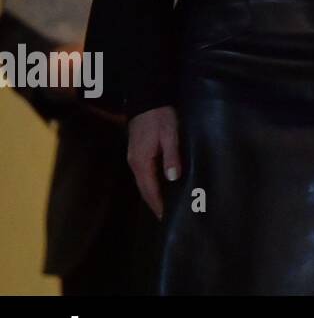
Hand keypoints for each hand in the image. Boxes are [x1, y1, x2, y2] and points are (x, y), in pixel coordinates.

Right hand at [126, 105, 181, 219]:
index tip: (167, 218)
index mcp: (141, 162)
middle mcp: (135, 164)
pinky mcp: (138, 153)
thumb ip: (171, 156)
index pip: (149, 190)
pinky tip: (163, 186)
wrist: (147, 99)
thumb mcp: (169, 134)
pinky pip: (146, 174)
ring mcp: (135, 159)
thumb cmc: (160, 116)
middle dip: (156, 204)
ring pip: (144, 183)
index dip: (158, 205)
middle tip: (169, 217)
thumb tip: (173, 178)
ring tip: (168, 206)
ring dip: (154, 195)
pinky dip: (153, 184)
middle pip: (145, 190)